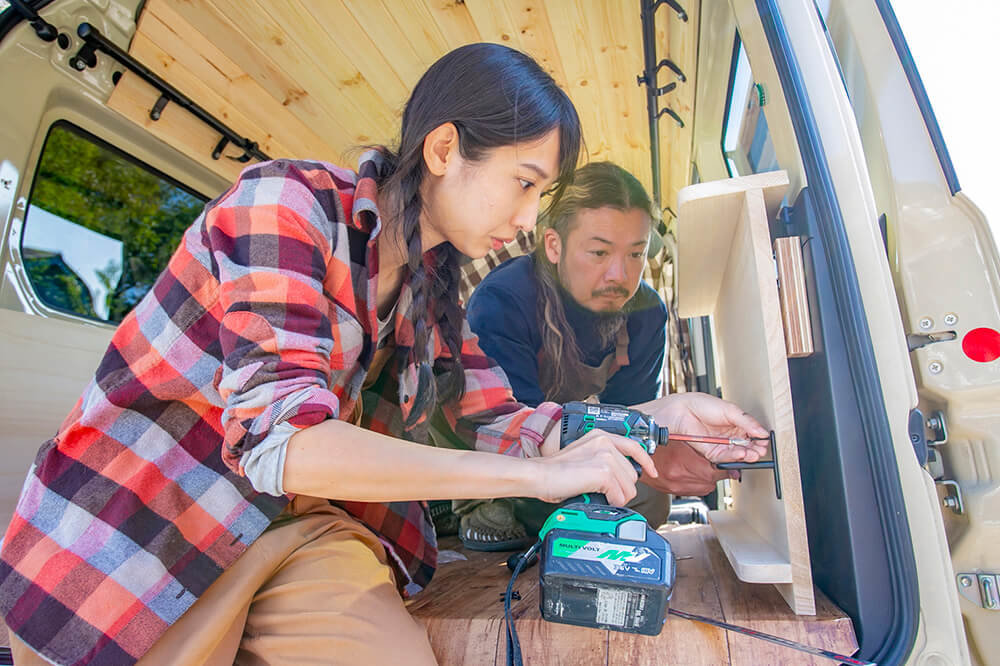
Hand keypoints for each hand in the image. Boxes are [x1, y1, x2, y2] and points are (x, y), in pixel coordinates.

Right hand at [531, 429, 658, 505]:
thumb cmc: (555, 472)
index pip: (634, 446)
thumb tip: (618, 480)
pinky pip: (620, 495)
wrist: (540, 475)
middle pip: (633, 474)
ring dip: (615, 496)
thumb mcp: (584, 457)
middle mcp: (606, 442)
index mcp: (601, 436)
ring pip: (629, 488)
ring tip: (596, 492)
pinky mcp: (604, 471)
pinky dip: (609, 501)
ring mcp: (606, 456)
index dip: (646, 461)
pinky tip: (595, 495)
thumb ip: (603, 461)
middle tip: (602, 491)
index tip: (651, 471)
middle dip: (621, 488)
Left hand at [636, 393, 769, 462]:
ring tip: (753, 454)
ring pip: (738, 454)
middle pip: (747, 446)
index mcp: (736, 423)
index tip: (765, 441)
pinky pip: (725, 457)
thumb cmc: (700, 405)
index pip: (753, 434)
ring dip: (747, 455)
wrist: (681, 411)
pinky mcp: (712, 452)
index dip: (760, 439)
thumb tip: (762, 431)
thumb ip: (746, 421)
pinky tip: (741, 454)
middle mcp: (730, 435)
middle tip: (760, 450)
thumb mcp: (729, 410)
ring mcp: (721, 444)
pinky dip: (734, 457)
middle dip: (755, 449)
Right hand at [641, 440, 731, 495]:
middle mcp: (682, 477)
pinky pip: (696, 491)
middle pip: (713, 480)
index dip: (726, 466)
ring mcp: (678, 486)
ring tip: (702, 468)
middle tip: (714, 464)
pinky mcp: (675, 491)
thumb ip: (703, 448)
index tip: (729, 463)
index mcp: (685, 462)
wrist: (639, 457)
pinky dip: (698, 484)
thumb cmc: (658, 446)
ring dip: (709, 479)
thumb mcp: (682, 442)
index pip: (717, 469)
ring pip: (707, 487)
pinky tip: (693, 475)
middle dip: (717, 472)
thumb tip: (721, 457)